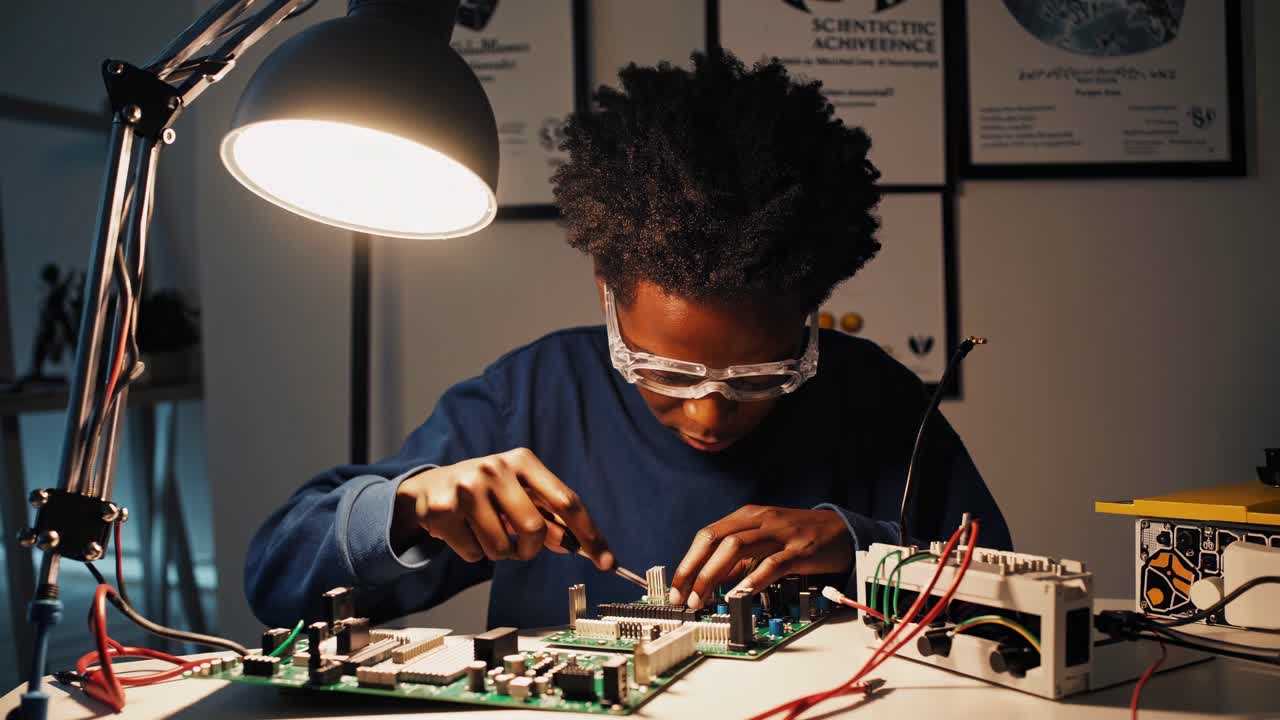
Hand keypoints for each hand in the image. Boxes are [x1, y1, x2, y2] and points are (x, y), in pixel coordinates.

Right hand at [392, 447, 613, 568]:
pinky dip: (472, 552)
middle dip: (530, 549)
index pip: (567, 500)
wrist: (429, 487)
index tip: (606, 560)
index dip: (590, 534)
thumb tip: (580, 545)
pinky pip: (473, 554)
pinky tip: (462, 531)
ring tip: (484, 531)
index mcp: (522, 461)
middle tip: (518, 546)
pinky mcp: (442, 509)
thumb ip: (549, 518)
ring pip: (502, 548)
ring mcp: (467, 487)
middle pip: (534, 529)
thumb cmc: (486, 492)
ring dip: (499, 552)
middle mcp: (495, 467)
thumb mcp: (519, 495)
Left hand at [668, 505, 852, 608]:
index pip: (707, 535)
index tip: (676, 587)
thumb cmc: (800, 536)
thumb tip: (713, 581)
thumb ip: (740, 559)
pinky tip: (741, 592)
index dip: (688, 562)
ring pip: (737, 547)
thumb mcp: (765, 542)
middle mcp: (760, 520)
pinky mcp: (801, 550)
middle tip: (683, 597)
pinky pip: (773, 563)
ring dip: (714, 575)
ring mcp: (780, 533)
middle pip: (716, 539)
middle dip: (694, 569)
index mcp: (747, 516)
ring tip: (703, 599)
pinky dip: (754, 577)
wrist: (843, 529)